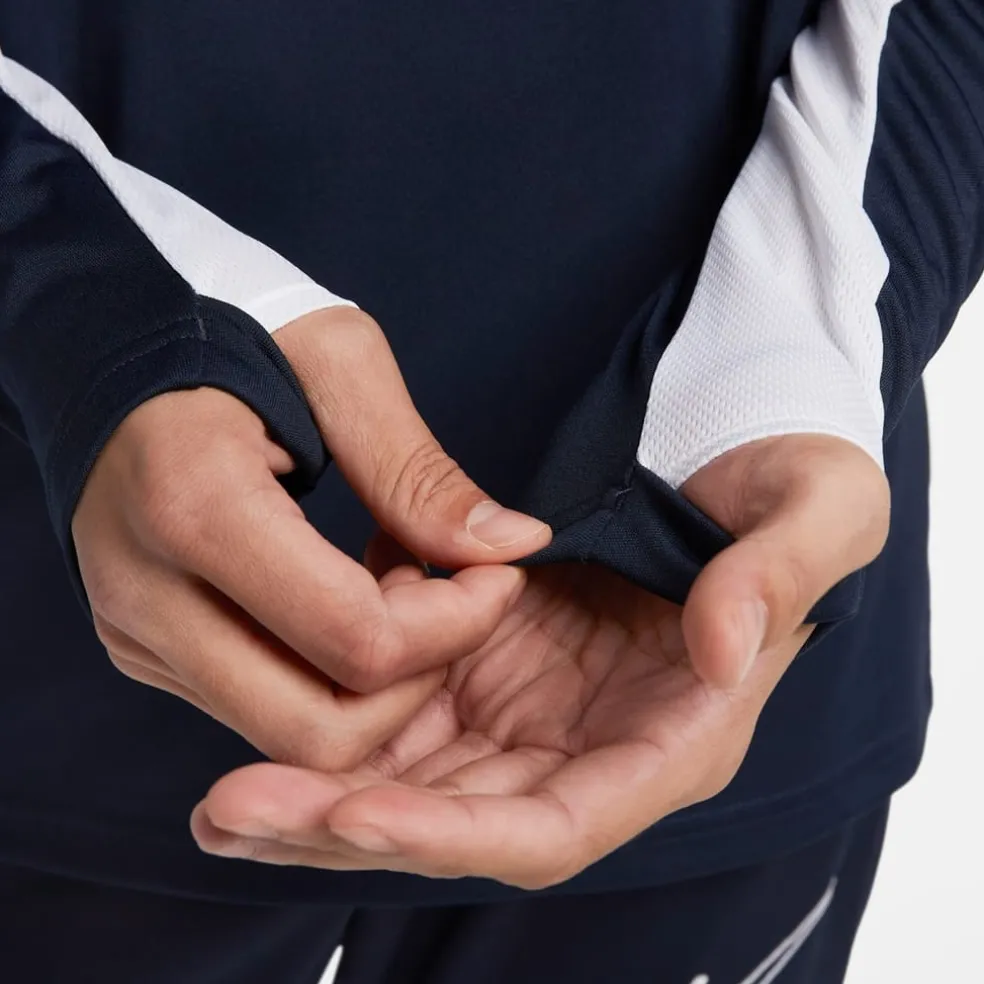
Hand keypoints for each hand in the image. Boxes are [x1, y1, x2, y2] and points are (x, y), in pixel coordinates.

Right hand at [72, 306, 550, 770]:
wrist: (112, 343)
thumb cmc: (235, 327)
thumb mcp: (340, 365)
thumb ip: (420, 474)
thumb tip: (515, 547)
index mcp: (193, 503)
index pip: (355, 639)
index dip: (457, 625)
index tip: (498, 573)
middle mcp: (145, 591)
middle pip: (317, 731)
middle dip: (417, 682)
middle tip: (448, 595)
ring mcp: (132, 630)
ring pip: (286, 738)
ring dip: (372, 684)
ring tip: (394, 585)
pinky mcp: (137, 646)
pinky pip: (255, 707)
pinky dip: (325, 676)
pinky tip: (345, 594)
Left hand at [192, 434, 889, 887]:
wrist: (733, 462)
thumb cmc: (786, 493)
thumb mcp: (813, 512)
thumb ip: (776, 577)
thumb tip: (722, 646)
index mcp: (674, 739)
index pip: (556, 825)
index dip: (454, 835)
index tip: (357, 814)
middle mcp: (589, 746)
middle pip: (457, 821)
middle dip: (345, 828)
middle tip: (232, 815)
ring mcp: (533, 707)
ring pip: (412, 778)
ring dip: (316, 793)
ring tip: (216, 804)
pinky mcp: (490, 657)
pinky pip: (400, 703)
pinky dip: (333, 717)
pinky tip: (258, 713)